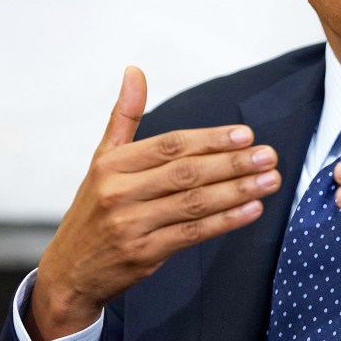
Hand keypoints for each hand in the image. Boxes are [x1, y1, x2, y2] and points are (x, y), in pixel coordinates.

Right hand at [26, 67, 280, 340]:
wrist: (70, 270)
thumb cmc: (95, 208)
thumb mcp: (102, 159)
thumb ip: (124, 116)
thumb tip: (135, 70)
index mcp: (112, 164)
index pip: (170, 146)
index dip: (210, 139)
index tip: (245, 134)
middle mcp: (119, 192)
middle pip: (186, 173)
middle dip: (232, 163)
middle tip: (268, 155)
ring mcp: (131, 225)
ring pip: (194, 203)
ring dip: (237, 190)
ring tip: (269, 180)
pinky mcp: (143, 254)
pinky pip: (192, 234)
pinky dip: (225, 221)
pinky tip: (251, 209)